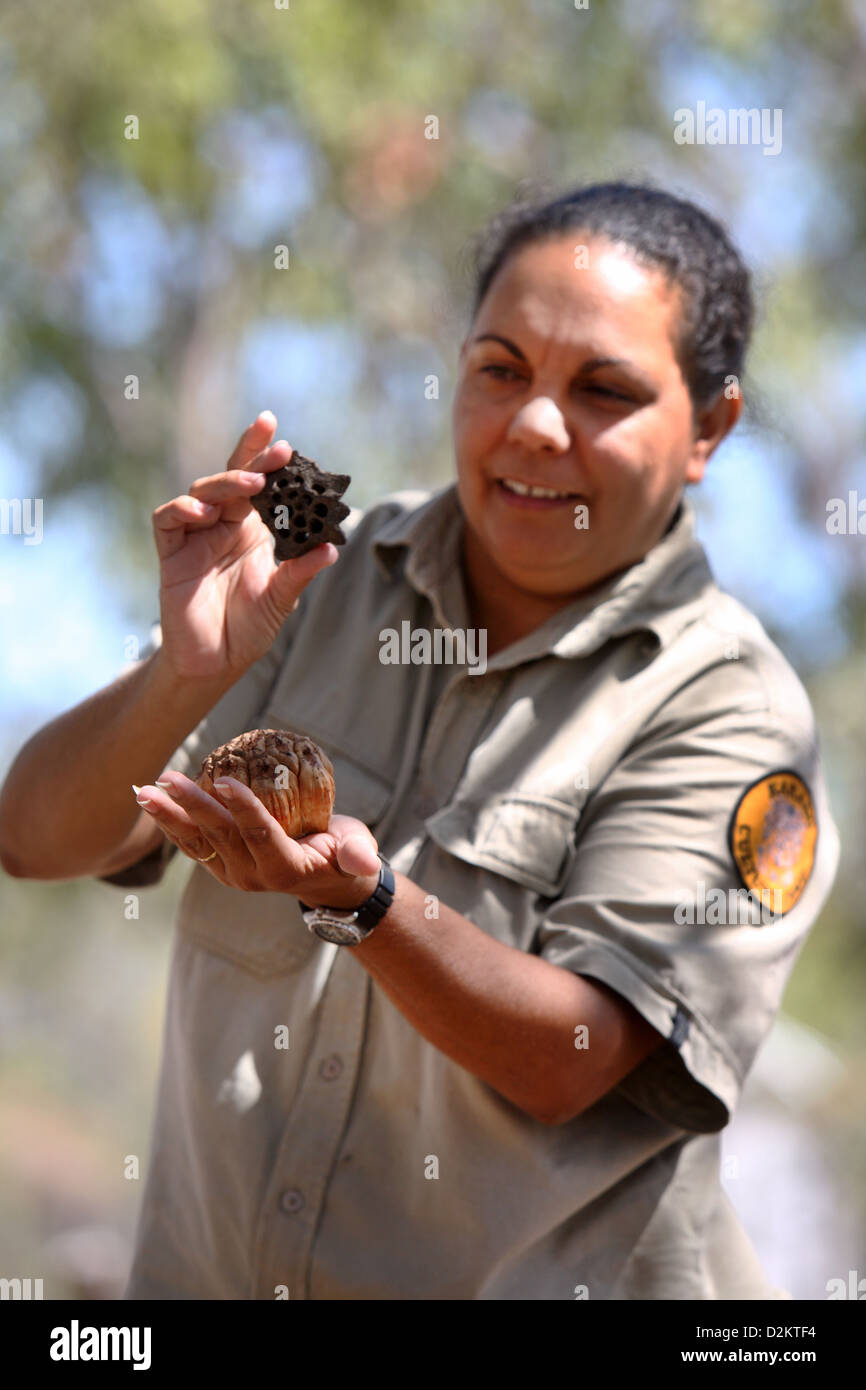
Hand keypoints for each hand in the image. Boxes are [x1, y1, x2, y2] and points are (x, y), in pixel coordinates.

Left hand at [133, 770, 380, 906]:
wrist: (325, 880)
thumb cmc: (345, 855)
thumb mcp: (358, 854)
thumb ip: (358, 855)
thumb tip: (361, 859)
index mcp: (286, 869)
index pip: (261, 834)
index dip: (243, 808)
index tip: (223, 779)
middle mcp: (253, 876)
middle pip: (220, 836)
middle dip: (193, 806)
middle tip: (169, 778)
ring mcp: (232, 873)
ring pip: (197, 842)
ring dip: (169, 816)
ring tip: (143, 791)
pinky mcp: (220, 866)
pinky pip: (192, 844)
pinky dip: (171, 822)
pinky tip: (151, 801)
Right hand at [153, 412, 339, 683]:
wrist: (215, 663)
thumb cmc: (248, 628)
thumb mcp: (281, 599)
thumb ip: (299, 572)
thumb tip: (330, 549)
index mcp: (252, 529)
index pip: (259, 484)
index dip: (267, 459)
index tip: (286, 441)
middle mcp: (223, 525)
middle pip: (232, 477)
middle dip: (251, 456)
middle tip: (276, 448)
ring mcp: (195, 537)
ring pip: (202, 492)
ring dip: (226, 483)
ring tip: (251, 483)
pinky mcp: (171, 553)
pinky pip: (168, 519)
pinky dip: (183, 510)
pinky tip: (205, 513)